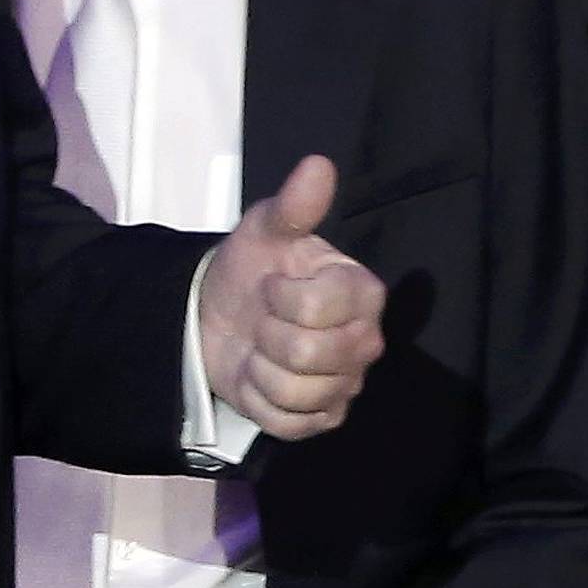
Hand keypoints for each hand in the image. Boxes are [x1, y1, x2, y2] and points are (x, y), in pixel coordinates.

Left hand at [199, 155, 384, 440]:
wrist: (221, 316)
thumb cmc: (253, 269)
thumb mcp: (265, 230)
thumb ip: (294, 206)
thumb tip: (317, 164)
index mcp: (362, 292)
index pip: (317, 308)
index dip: (280, 298)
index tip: (272, 285)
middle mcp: (366, 339)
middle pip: (308, 354)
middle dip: (268, 336)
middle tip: (264, 320)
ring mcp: (348, 383)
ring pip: (297, 392)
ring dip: (262, 370)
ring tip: (262, 349)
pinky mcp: (326, 419)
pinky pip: (289, 423)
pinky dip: (262, 402)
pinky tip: (261, 379)